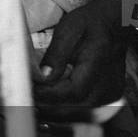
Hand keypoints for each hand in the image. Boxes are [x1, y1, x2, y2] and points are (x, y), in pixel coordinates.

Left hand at [33, 0, 127, 121]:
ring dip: (53, 111)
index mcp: (98, 68)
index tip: (27, 90)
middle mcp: (107, 87)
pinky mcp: (106, 98)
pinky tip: (47, 105)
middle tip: (23, 98)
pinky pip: (82, 110)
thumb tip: (44, 77)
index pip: (71, 92)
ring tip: (31, 104)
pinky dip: (64, 109)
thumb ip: (57, 54)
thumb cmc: (90, 24)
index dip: (47, 95)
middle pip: (72, 108)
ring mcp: (109, 96)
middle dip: (45, 105)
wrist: (114, 24)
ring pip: (76, 112)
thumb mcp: (69, 29)